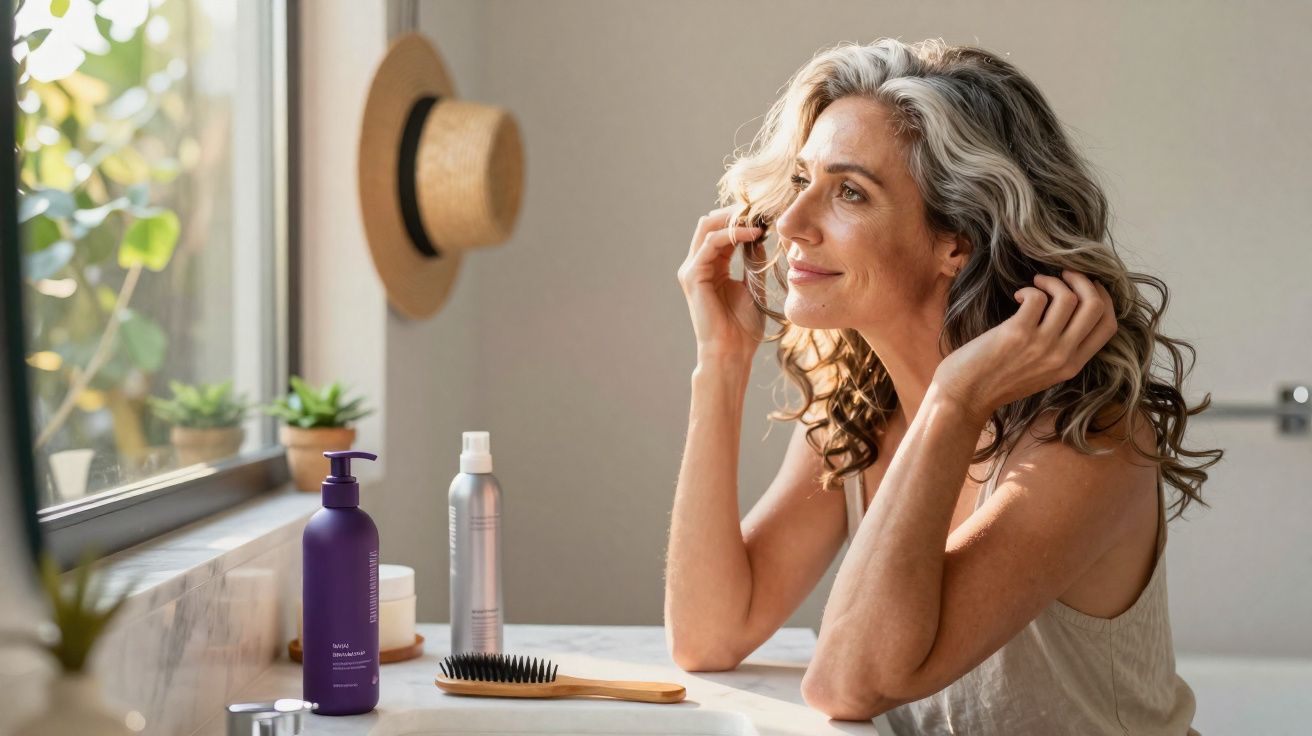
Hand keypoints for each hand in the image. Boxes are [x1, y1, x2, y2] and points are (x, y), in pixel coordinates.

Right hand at [677, 205, 769, 365]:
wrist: (732, 351)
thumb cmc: (742, 326)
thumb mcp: (753, 286)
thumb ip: (753, 261)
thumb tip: (760, 237)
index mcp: (712, 266)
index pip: (722, 230)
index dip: (742, 219)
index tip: (768, 214)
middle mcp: (698, 265)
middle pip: (710, 223)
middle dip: (736, 212)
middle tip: (762, 209)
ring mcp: (692, 269)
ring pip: (707, 226)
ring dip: (734, 219)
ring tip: (759, 218)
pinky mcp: (693, 275)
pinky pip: (711, 243)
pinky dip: (732, 233)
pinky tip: (753, 233)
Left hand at [931, 269, 1117, 423]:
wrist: (965, 396)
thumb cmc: (998, 381)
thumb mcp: (1043, 372)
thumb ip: (1062, 350)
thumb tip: (1072, 310)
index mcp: (1073, 366)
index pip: (1108, 325)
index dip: (1104, 298)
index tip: (1089, 285)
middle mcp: (1062, 356)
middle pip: (1095, 306)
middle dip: (1082, 281)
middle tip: (1063, 275)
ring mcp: (1041, 345)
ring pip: (1068, 297)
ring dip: (1052, 281)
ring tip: (1036, 284)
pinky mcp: (1018, 333)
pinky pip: (1037, 297)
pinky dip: (1029, 289)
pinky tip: (1018, 296)